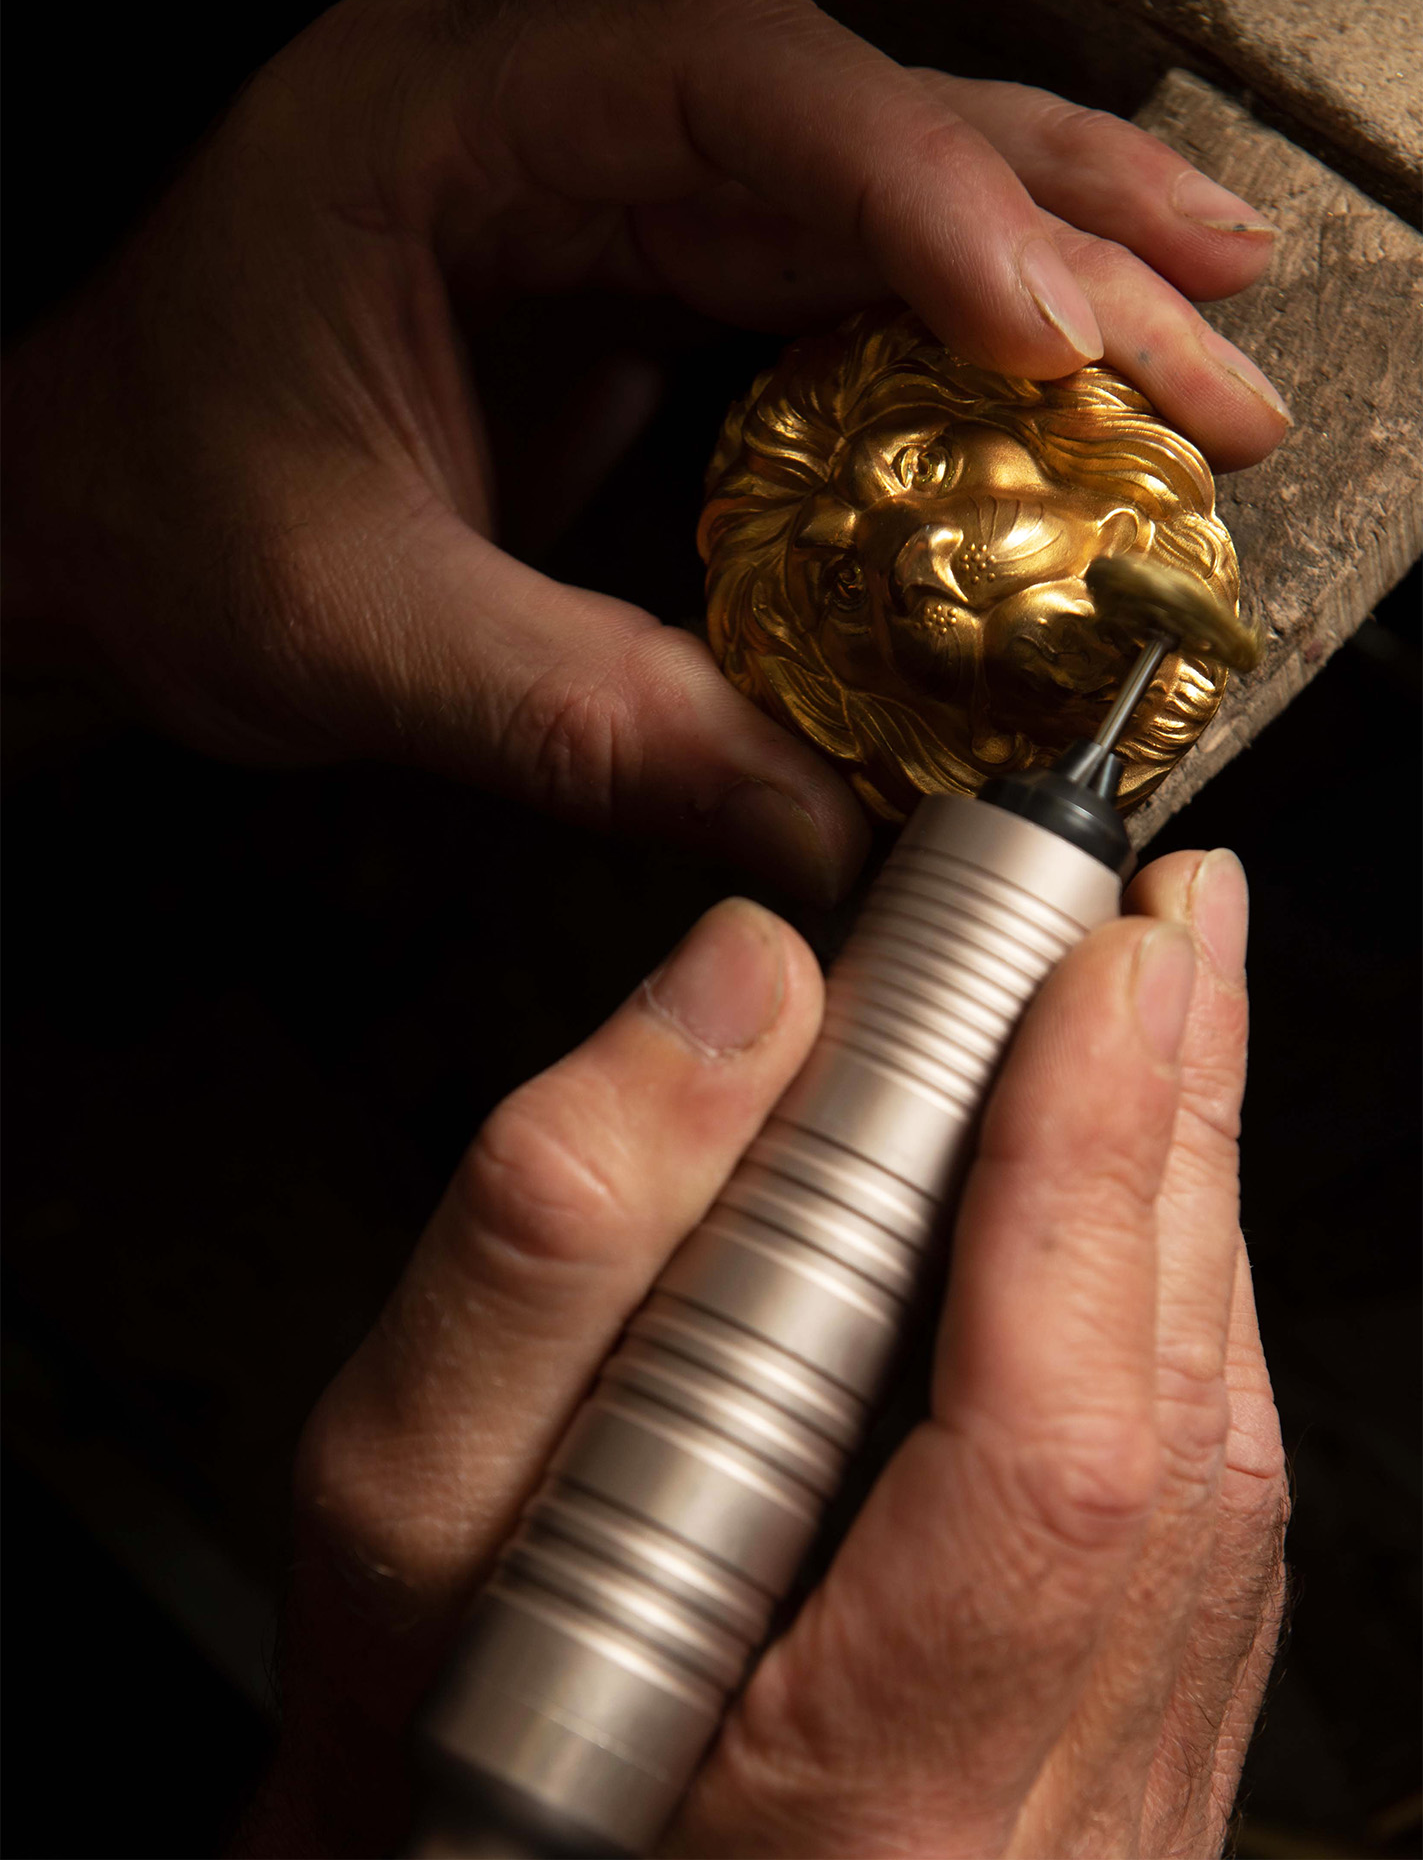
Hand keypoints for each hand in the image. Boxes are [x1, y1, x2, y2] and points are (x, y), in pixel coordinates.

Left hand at [4, 0, 1287, 902]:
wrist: (71, 526)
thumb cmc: (154, 533)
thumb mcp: (357, 637)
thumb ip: (595, 724)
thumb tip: (827, 835)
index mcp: (437, 127)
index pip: (722, 90)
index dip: (915, 190)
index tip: (1054, 330)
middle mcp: (539, 119)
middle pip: (842, 117)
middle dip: (1050, 215)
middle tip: (1220, 319)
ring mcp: (594, 191)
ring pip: (861, 182)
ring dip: (1044, 255)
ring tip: (1207, 327)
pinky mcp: (628, 278)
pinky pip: (823, 278)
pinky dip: (957, 329)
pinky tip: (1068, 379)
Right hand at [244, 849, 1285, 1857]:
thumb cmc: (439, 1798)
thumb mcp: (401, 1537)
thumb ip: (546, 1255)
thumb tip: (740, 993)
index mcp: (873, 1798)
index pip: (1055, 1449)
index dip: (1094, 1176)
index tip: (1113, 968)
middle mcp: (1047, 1823)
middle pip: (1182, 1429)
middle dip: (1176, 1133)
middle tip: (1172, 931)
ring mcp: (1113, 1807)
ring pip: (1217, 1471)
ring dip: (1190, 1213)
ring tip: (1172, 1023)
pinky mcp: (1118, 1772)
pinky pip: (1197, 1526)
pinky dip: (1169, 1325)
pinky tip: (1136, 1218)